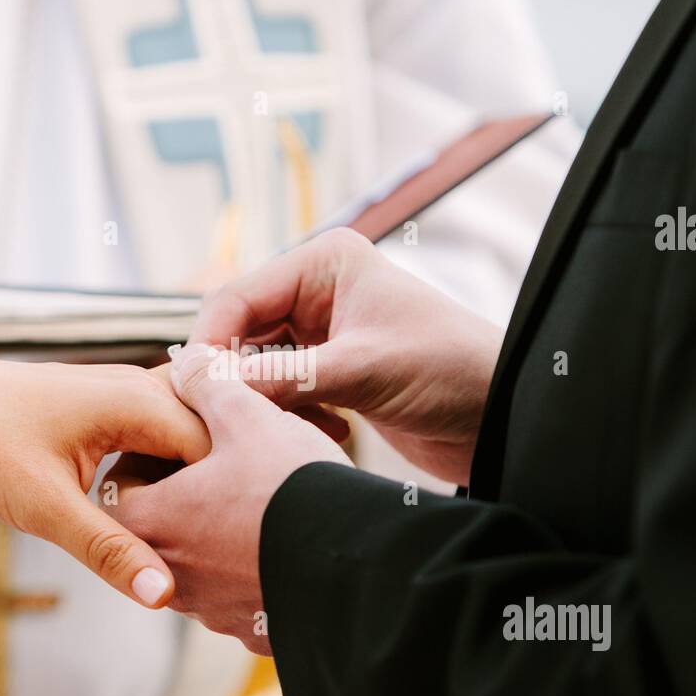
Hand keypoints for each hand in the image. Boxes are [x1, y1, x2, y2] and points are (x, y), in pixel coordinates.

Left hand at [0, 357, 209, 607]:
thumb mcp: (45, 508)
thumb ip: (111, 550)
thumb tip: (164, 594)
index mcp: (141, 402)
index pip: (220, 452)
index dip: (222, 502)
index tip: (217, 548)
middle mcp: (144, 387)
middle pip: (212, 443)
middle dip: (211, 492)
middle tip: (207, 546)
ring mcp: (130, 391)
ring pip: (188, 439)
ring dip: (186, 483)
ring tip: (183, 532)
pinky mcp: (115, 404)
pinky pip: (162, 435)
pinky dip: (164, 471)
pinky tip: (151, 509)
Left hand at [109, 344, 351, 651]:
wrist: (362, 564)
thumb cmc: (293, 487)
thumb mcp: (246, 414)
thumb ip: (205, 382)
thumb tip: (186, 363)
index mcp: (149, 524)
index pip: (120, 484)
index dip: (151, 451)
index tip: (186, 435)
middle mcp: (169, 576)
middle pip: (163, 523)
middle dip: (190, 490)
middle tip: (229, 460)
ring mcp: (212, 611)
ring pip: (204, 559)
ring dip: (224, 529)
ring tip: (267, 496)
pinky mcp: (255, 629)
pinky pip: (244, 591)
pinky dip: (258, 564)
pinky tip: (292, 537)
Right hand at [191, 227, 502, 484]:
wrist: (504, 414)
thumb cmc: (451, 371)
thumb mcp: (362, 371)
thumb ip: (284, 377)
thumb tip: (210, 385)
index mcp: (325, 263)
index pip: (236, 297)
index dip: (208, 343)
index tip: (191, 391)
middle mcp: (317, 290)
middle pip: (238, 331)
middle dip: (230, 376)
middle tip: (217, 420)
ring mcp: (322, 332)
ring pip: (255, 366)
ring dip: (261, 400)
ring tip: (275, 430)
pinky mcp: (330, 370)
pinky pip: (280, 391)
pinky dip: (286, 415)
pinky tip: (323, 431)